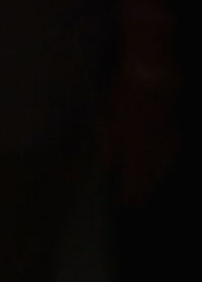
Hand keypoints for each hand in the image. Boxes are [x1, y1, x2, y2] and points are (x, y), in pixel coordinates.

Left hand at [102, 49, 183, 207]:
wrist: (152, 77)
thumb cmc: (124, 96)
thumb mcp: (108, 119)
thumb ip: (109, 145)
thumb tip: (108, 167)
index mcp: (138, 147)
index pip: (135, 177)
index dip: (131, 192)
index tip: (126, 204)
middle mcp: (156, 148)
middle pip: (151, 175)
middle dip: (143, 190)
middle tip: (136, 203)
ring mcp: (168, 140)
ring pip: (163, 167)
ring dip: (155, 180)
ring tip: (148, 189)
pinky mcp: (174, 131)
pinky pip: (170, 155)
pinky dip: (164, 165)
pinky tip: (162, 167)